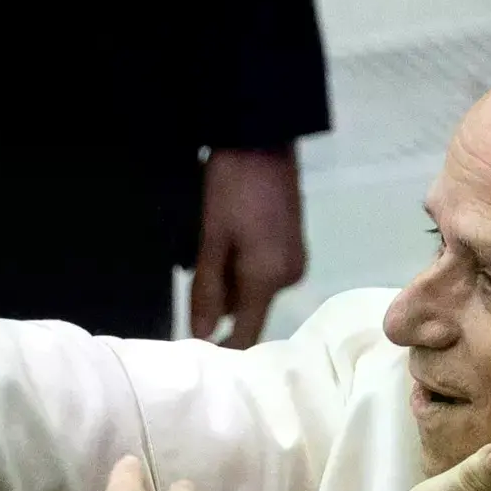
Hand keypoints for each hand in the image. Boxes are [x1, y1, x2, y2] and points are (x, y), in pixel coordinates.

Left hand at [191, 148, 306, 348]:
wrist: (263, 138)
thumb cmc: (231, 187)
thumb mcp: (211, 238)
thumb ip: (207, 289)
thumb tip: (202, 335)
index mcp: (268, 279)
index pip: (247, 334)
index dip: (223, 348)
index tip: (196, 352)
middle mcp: (289, 277)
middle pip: (247, 310)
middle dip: (220, 299)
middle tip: (195, 267)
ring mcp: (295, 260)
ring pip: (253, 289)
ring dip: (230, 279)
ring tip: (211, 244)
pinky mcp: (294, 245)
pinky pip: (263, 271)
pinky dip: (243, 265)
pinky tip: (230, 238)